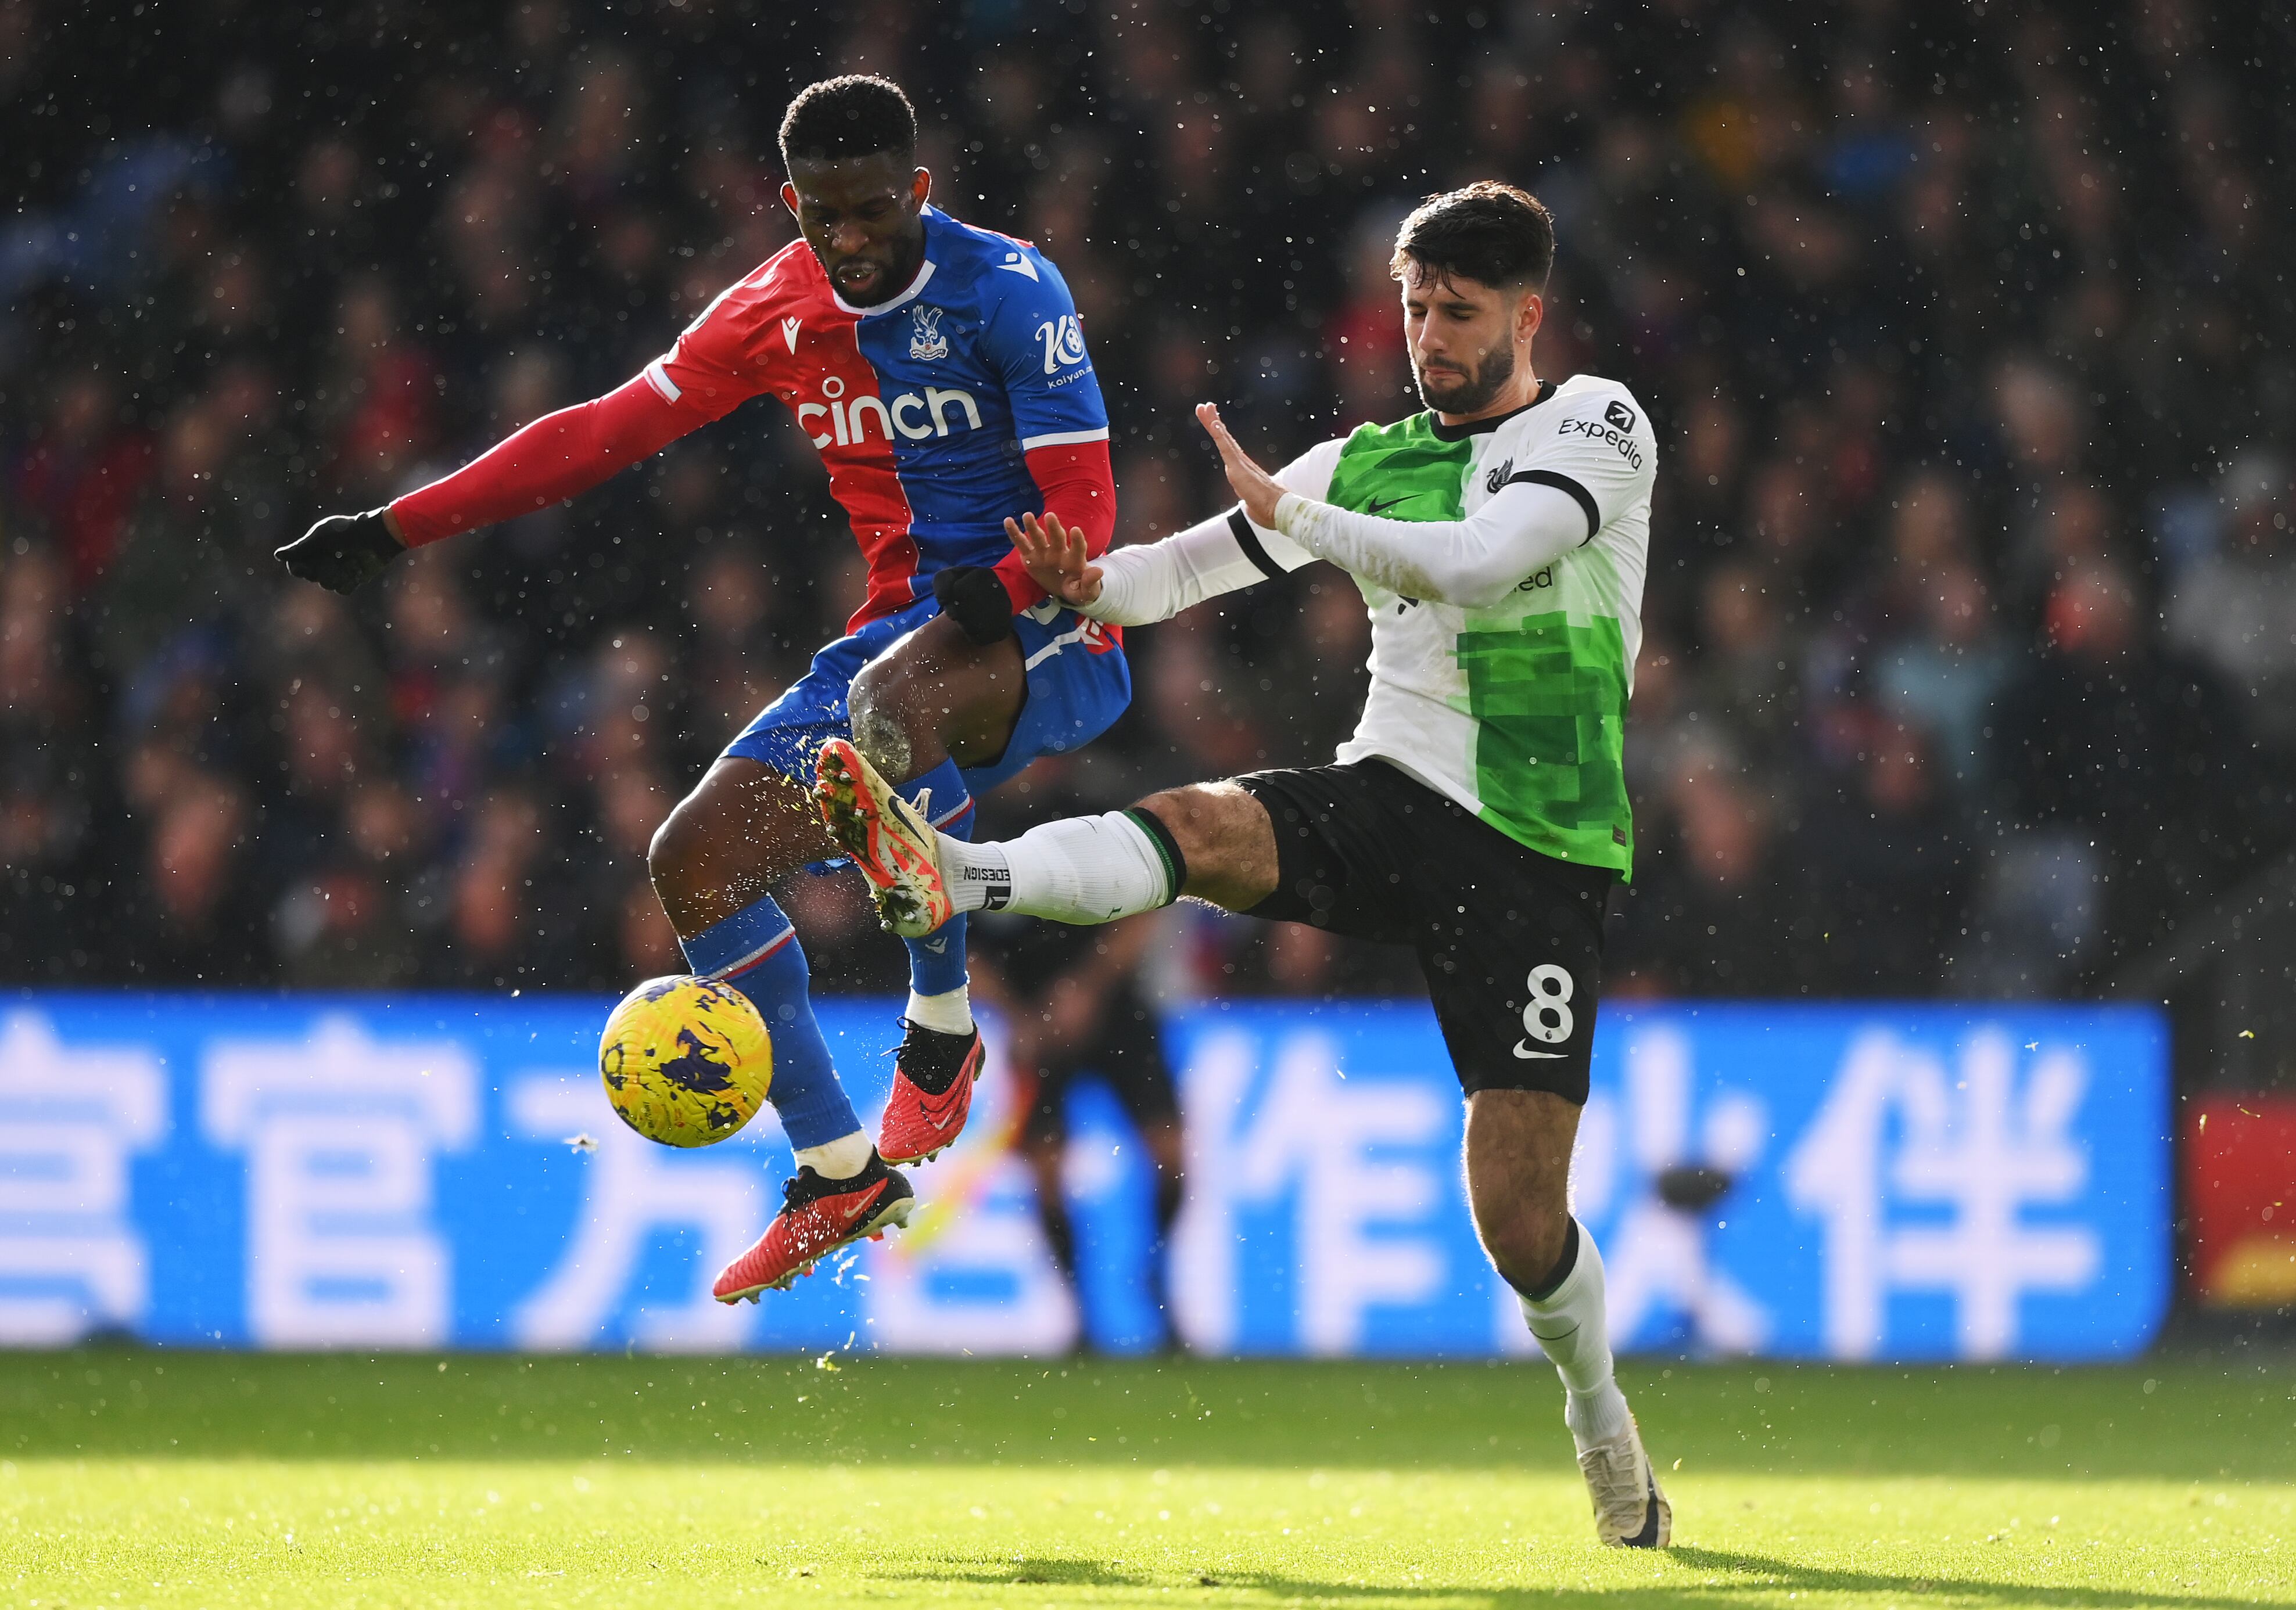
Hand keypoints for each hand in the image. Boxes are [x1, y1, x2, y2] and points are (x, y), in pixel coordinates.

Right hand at [275, 508, 404, 592]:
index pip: (297, 565)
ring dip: (335, 575)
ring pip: (326, 585)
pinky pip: (343, 590)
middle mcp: (324, 561)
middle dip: (319, 570)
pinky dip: (348, 581)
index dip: (297, 568)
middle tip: (329, 559)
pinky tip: (354, 569)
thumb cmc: (347, 531)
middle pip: (311, 577)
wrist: (376, 537)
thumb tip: (277, 555)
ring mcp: (339, 571)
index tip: (300, 566)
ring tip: (345, 562)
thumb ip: (300, 548)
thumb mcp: (320, 537)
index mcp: (314, 549)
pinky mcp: (353, 579)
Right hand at [1005, 510, 1102, 607]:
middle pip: (1057, 538)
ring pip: (1038, 537)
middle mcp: (1059, 552)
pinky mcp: (1030, 557)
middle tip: (1050, 516)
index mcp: (1074, 559)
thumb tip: (1098, 571)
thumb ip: (1090, 582)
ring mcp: (1044, 553)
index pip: (1078, 547)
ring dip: (1033, 527)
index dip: (1077, 540)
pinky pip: (1021, 544)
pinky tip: (1008, 521)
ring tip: (1027, 515)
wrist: (1065, 589)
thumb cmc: (1078, 589)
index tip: (1075, 530)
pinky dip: (1014, 533)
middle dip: (1054, 528)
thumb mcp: (1086, 591)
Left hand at [1196, 402, 1282, 527]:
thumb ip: (1251, 501)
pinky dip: (1220, 435)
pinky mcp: (1239, 468)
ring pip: (1224, 439)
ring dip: (1214, 422)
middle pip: (1225, 439)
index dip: (1222, 435)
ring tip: (1205, 408)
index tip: (1215, 421)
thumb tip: (1251, 505)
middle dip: (1215, 422)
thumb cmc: (1269, 509)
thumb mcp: (1254, 503)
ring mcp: (1240, 464)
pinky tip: (1214, 423)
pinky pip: (1227, 448)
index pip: (1230, 448)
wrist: (1280, 509)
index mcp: (1245, 469)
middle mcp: (1243, 462)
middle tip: (1205, 406)